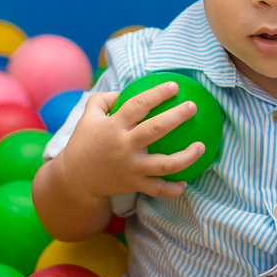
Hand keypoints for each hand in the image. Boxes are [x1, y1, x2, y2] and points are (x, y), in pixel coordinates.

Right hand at [53, 81, 204, 199]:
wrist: (74, 178)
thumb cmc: (85, 142)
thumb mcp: (88, 116)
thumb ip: (104, 99)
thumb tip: (125, 89)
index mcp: (113, 126)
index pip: (138, 105)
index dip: (157, 94)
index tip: (174, 86)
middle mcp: (124, 146)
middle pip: (156, 129)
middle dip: (177, 117)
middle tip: (192, 107)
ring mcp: (131, 167)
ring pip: (165, 164)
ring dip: (187, 156)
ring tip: (202, 146)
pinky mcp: (134, 185)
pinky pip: (158, 189)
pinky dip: (173, 189)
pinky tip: (185, 182)